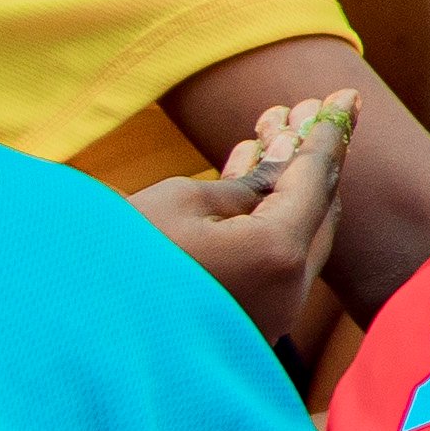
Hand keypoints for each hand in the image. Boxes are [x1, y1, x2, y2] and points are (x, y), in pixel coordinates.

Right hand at [131, 92, 351, 357]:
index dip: (328, 132)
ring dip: (284, 183)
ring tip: (269, 130)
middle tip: (297, 110)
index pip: (316, 179)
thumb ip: (246, 183)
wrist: (83, 335)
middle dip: (306, 155)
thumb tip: (285, 163)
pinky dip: (267, 216)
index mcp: (277, 252)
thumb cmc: (124, 258)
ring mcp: (272, 310)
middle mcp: (288, 288)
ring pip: (295, 233)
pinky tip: (250, 175)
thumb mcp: (182, 202)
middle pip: (317, 208)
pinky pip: (272, 256)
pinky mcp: (250, 321)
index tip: (346, 95)